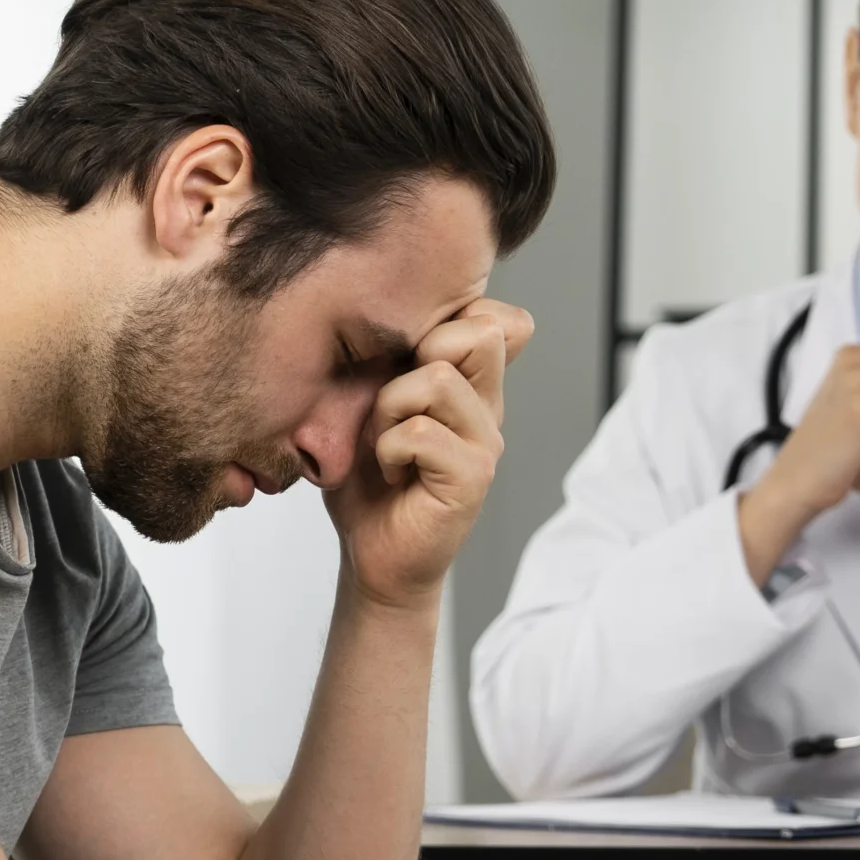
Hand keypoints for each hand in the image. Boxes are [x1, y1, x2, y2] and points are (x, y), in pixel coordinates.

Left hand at [326, 298, 534, 610]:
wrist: (371, 555)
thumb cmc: (366, 480)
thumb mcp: (369, 403)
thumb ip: (390, 360)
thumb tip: (375, 305)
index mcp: (468, 383)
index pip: (493, 316)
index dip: (446, 320)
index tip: (404, 361)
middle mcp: (487, 407)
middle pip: (480, 331)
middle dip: (416, 353)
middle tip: (390, 403)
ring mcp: (485, 442)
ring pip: (437, 379)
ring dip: (389, 409)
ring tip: (384, 442)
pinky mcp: (473, 477)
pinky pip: (422, 433)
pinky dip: (388, 449)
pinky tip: (389, 472)